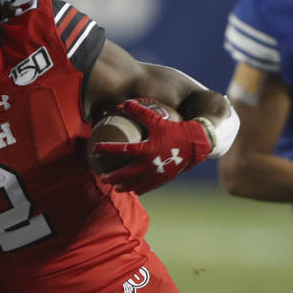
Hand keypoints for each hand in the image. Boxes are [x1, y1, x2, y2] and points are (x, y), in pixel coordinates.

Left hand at [93, 99, 211, 193]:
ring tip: (116, 188)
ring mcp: (156, 174)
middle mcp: (148, 165)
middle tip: (101, 177)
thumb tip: (125, 102)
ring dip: (123, 186)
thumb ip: (140, 111)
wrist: (197, 143)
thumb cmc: (176, 129)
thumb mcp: (157, 119)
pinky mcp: (163, 180)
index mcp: (145, 150)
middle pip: (123, 174)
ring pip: (135, 184)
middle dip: (111, 177)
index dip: (105, 149)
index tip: (95, 149)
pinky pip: (148, 187)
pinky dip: (139, 189)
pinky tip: (134, 189)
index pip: (120, 150)